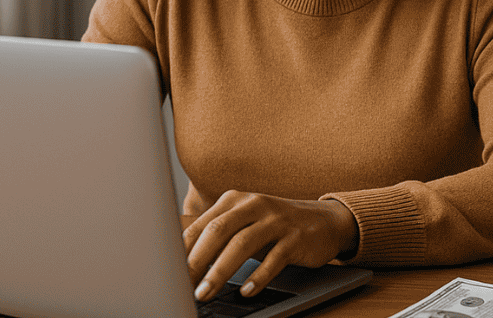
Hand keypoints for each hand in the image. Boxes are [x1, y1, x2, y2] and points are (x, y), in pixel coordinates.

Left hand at [183, 190, 358, 301]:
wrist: (323, 220)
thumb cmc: (275, 225)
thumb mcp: (245, 223)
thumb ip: (217, 235)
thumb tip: (180, 261)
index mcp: (235, 200)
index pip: (202, 225)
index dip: (183, 250)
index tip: (169, 274)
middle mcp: (255, 204)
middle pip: (218, 231)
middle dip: (197, 261)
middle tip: (182, 285)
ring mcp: (277, 220)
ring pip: (243, 244)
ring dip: (221, 271)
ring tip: (206, 292)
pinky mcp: (296, 237)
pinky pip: (275, 258)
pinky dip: (259, 276)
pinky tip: (247, 291)